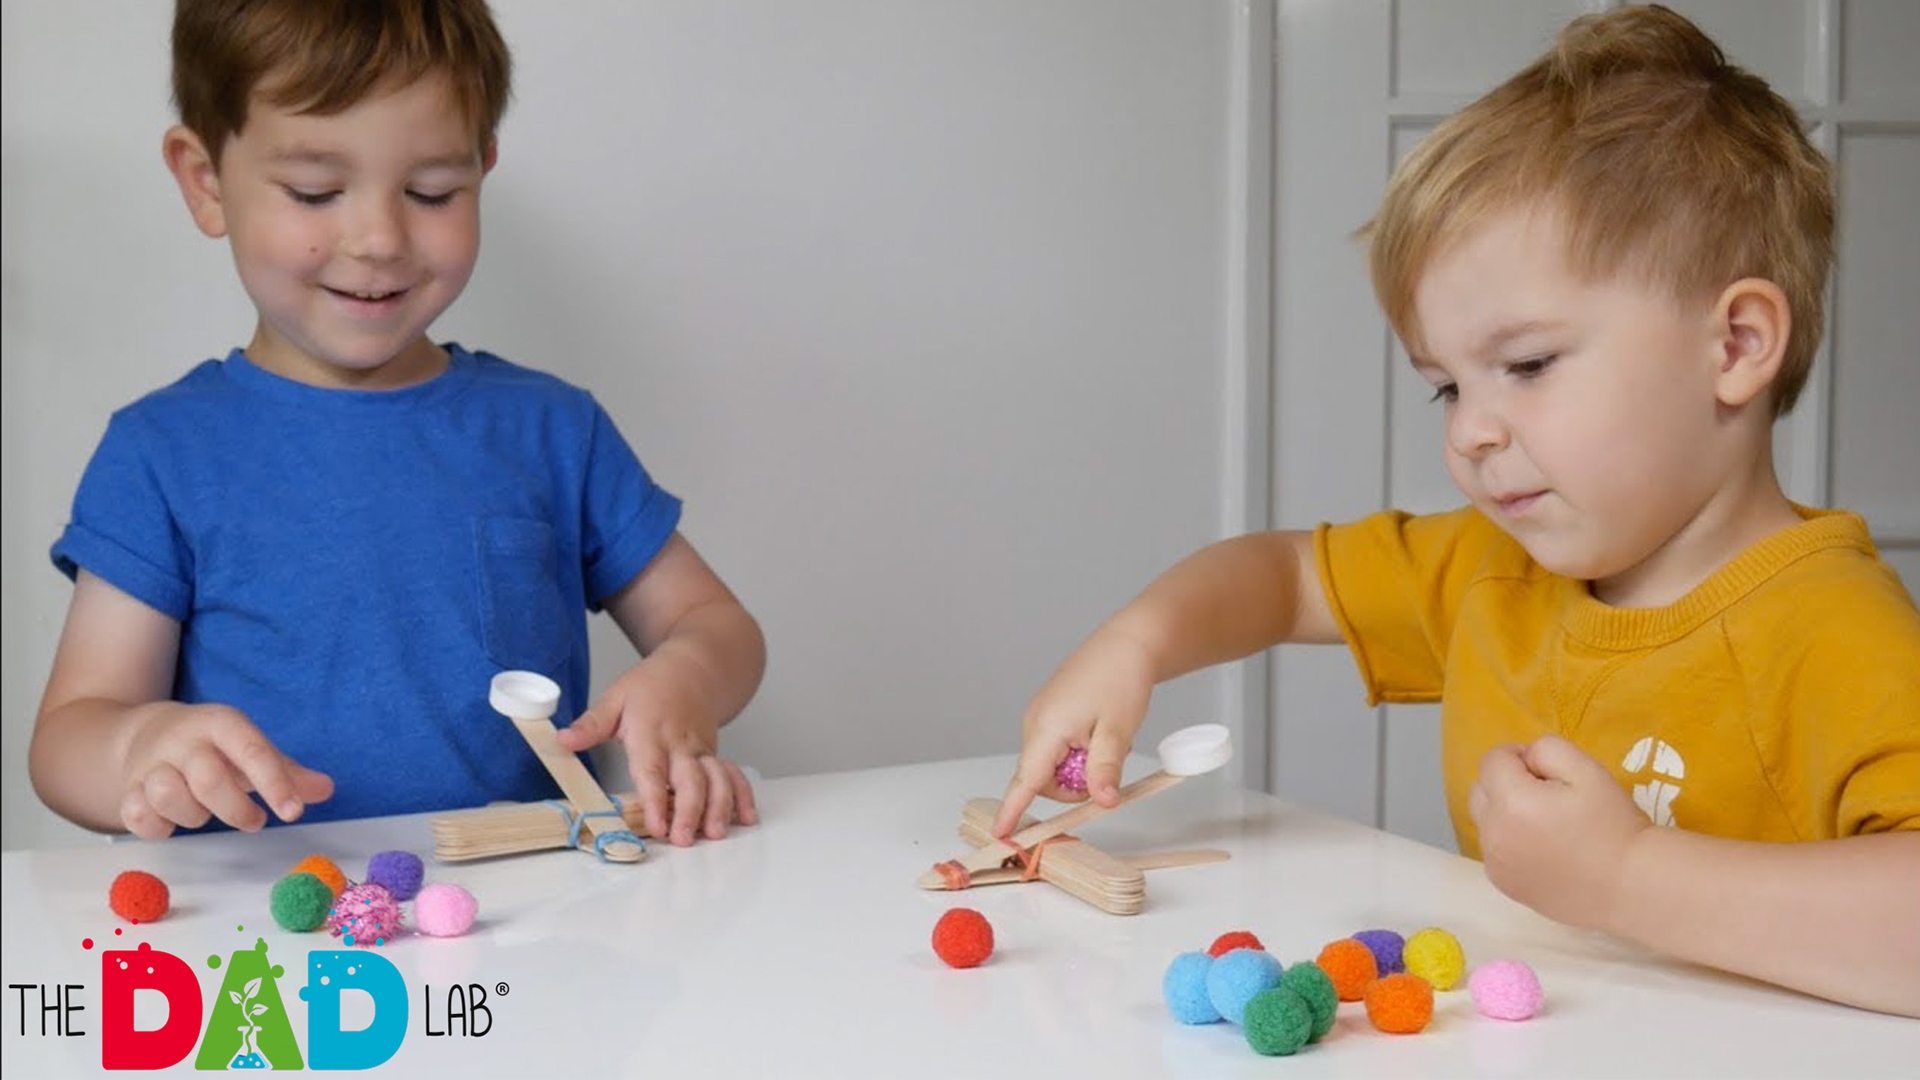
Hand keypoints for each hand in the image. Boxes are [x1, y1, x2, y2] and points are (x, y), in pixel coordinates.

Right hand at [118, 703, 333, 838]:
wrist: (150, 733)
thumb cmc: (215, 748)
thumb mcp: (252, 749)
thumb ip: (287, 772)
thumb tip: (326, 789)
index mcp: (221, 724)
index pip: (252, 751)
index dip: (274, 784)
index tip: (293, 813)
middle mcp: (183, 741)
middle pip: (208, 779)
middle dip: (236, 810)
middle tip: (255, 822)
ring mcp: (151, 765)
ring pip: (168, 796)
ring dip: (194, 816)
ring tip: (206, 812)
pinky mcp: (127, 790)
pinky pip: (136, 816)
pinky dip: (156, 827)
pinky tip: (171, 822)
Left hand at [556, 661, 758, 845]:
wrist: (693, 668)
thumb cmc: (652, 685)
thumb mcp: (616, 697)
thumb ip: (591, 724)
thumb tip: (562, 740)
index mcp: (652, 732)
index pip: (653, 770)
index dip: (655, 800)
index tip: (656, 825)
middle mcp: (681, 744)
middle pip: (691, 780)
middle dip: (690, 811)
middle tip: (684, 839)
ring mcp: (702, 751)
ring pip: (718, 780)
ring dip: (720, 807)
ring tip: (715, 834)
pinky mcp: (716, 756)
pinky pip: (734, 775)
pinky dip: (743, 796)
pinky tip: (745, 818)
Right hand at [991, 627, 1156, 836]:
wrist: (1126, 644)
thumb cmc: (1120, 679)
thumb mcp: (1117, 731)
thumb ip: (1104, 770)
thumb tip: (1103, 802)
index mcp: (1046, 728)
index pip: (1025, 780)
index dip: (1013, 810)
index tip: (1001, 835)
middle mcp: (1035, 722)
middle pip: (1043, 778)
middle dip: (1074, 785)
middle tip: (1108, 765)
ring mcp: (1041, 716)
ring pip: (1053, 764)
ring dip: (1080, 766)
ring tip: (1107, 740)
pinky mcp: (1050, 713)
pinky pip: (1058, 747)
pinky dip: (1078, 751)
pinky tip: (1099, 732)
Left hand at [1469, 735, 1650, 929]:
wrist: (1632, 887)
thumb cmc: (1613, 825)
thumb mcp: (1588, 770)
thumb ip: (1547, 750)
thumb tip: (1525, 759)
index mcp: (1510, 802)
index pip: (1492, 760)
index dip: (1520, 757)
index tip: (1551, 773)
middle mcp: (1493, 834)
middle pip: (1481, 789)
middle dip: (1506, 782)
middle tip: (1549, 796)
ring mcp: (1495, 863)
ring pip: (1486, 821)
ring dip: (1505, 813)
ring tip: (1547, 824)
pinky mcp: (1504, 885)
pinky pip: (1495, 850)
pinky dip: (1510, 842)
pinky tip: (1545, 850)